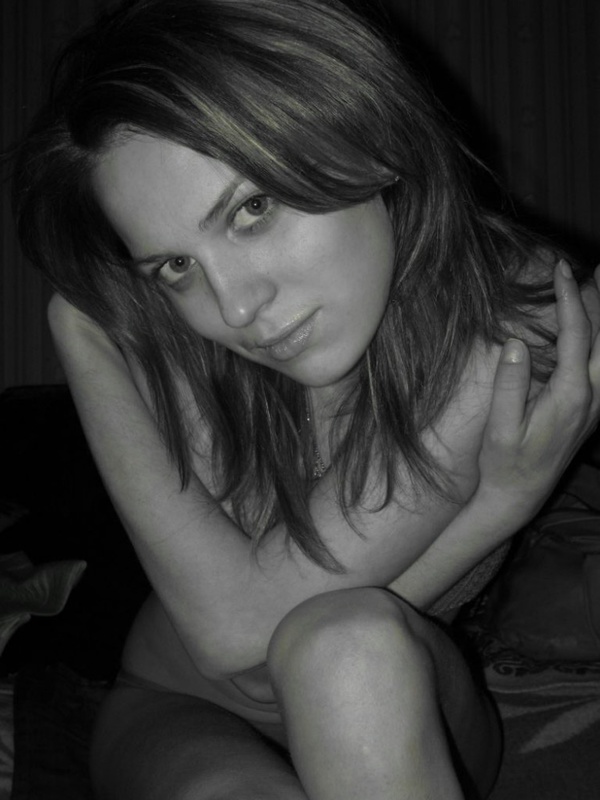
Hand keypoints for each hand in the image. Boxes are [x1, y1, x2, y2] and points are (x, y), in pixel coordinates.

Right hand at [476, 261, 599, 521]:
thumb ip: (509, 384)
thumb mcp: (500, 428)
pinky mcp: (590, 410)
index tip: (561, 269)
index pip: (575, 335)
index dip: (569, 298)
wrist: (520, 495)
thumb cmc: (505, 462)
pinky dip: (598, 341)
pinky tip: (590, 330)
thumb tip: (515, 342)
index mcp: (570, 396)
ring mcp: (595, 405)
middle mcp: (591, 398)